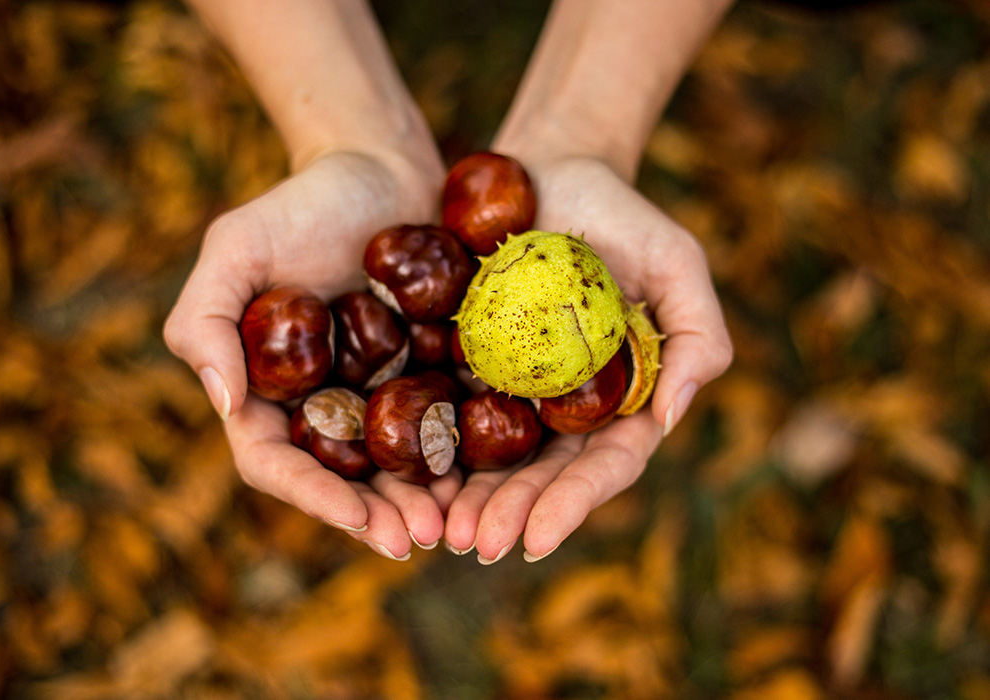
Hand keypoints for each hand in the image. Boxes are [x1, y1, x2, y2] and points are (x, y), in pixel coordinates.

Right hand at [164, 150, 461, 558]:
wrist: (381, 168)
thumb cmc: (302, 201)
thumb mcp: (237, 245)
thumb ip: (205, 320)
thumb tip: (225, 405)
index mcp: (268, 390)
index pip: (275, 461)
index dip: (313, 497)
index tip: (358, 519)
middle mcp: (321, 403)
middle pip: (341, 479)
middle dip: (377, 515)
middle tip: (420, 539)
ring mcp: (377, 394)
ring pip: (395, 466)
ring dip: (422, 501)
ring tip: (457, 524)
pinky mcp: (428, 375)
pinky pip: (444, 426)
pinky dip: (461, 459)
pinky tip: (489, 477)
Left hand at [444, 156, 732, 562]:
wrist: (551, 171)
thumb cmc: (624, 215)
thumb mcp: (677, 263)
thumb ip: (699, 336)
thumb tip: (671, 416)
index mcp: (621, 398)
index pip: (603, 465)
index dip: (572, 505)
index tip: (536, 542)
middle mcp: (567, 406)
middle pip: (542, 475)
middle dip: (512, 514)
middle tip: (474, 544)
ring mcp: (515, 389)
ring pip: (494, 457)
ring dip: (469, 498)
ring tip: (439, 530)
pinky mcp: (468, 364)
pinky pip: (448, 411)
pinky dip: (433, 448)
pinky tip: (408, 474)